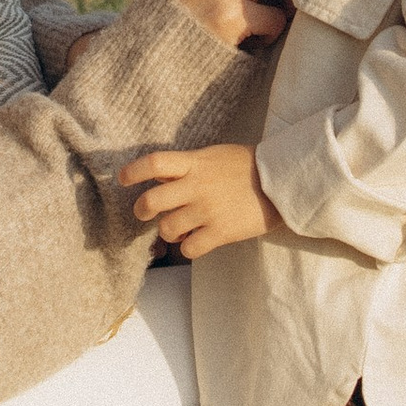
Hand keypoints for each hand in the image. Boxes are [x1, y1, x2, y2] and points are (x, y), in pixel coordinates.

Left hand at [122, 143, 287, 260]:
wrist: (282, 182)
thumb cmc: (246, 166)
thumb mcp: (213, 156)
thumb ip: (187, 166)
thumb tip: (158, 178)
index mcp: (195, 163)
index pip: (153, 163)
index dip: (133, 171)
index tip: (123, 179)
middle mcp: (197, 186)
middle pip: (151, 201)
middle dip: (141, 210)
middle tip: (144, 213)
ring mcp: (208, 211)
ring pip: (167, 229)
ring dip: (168, 231)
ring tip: (178, 228)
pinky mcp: (221, 232)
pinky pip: (189, 249)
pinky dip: (187, 248)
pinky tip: (195, 241)